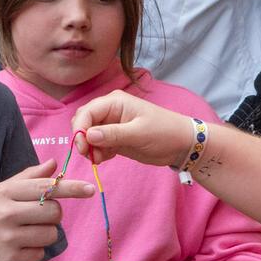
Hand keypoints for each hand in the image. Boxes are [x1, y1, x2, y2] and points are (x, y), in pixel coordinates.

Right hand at [0, 160, 92, 260]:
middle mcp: (8, 212)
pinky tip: (16, 249)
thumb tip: (53, 164)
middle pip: (55, 212)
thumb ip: (27, 178)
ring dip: (44, 236)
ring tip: (24, 235)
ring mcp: (8, 237)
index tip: (91, 189)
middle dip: (54, 216)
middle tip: (38, 218)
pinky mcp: (9, 260)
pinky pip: (39, 255)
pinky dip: (34, 253)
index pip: (47, 187)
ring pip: (50, 235)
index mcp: (6, 192)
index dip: (72, 188)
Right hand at [71, 91, 195, 166]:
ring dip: (90, 148)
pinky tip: (107, 158)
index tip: (82, 147)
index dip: (80, 129)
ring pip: (88, 135)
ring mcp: (111, 125)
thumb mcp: (139, 133)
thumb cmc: (164, 132)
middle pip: (83, 121)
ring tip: (101, 158)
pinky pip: (97, 144)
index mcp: (115, 102)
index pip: (86, 112)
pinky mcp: (114, 139)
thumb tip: (88, 135)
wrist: (181, 144)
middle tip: (90, 154)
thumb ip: (113, 134)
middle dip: (82, 138)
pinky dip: (97, 152)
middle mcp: (110, 111)